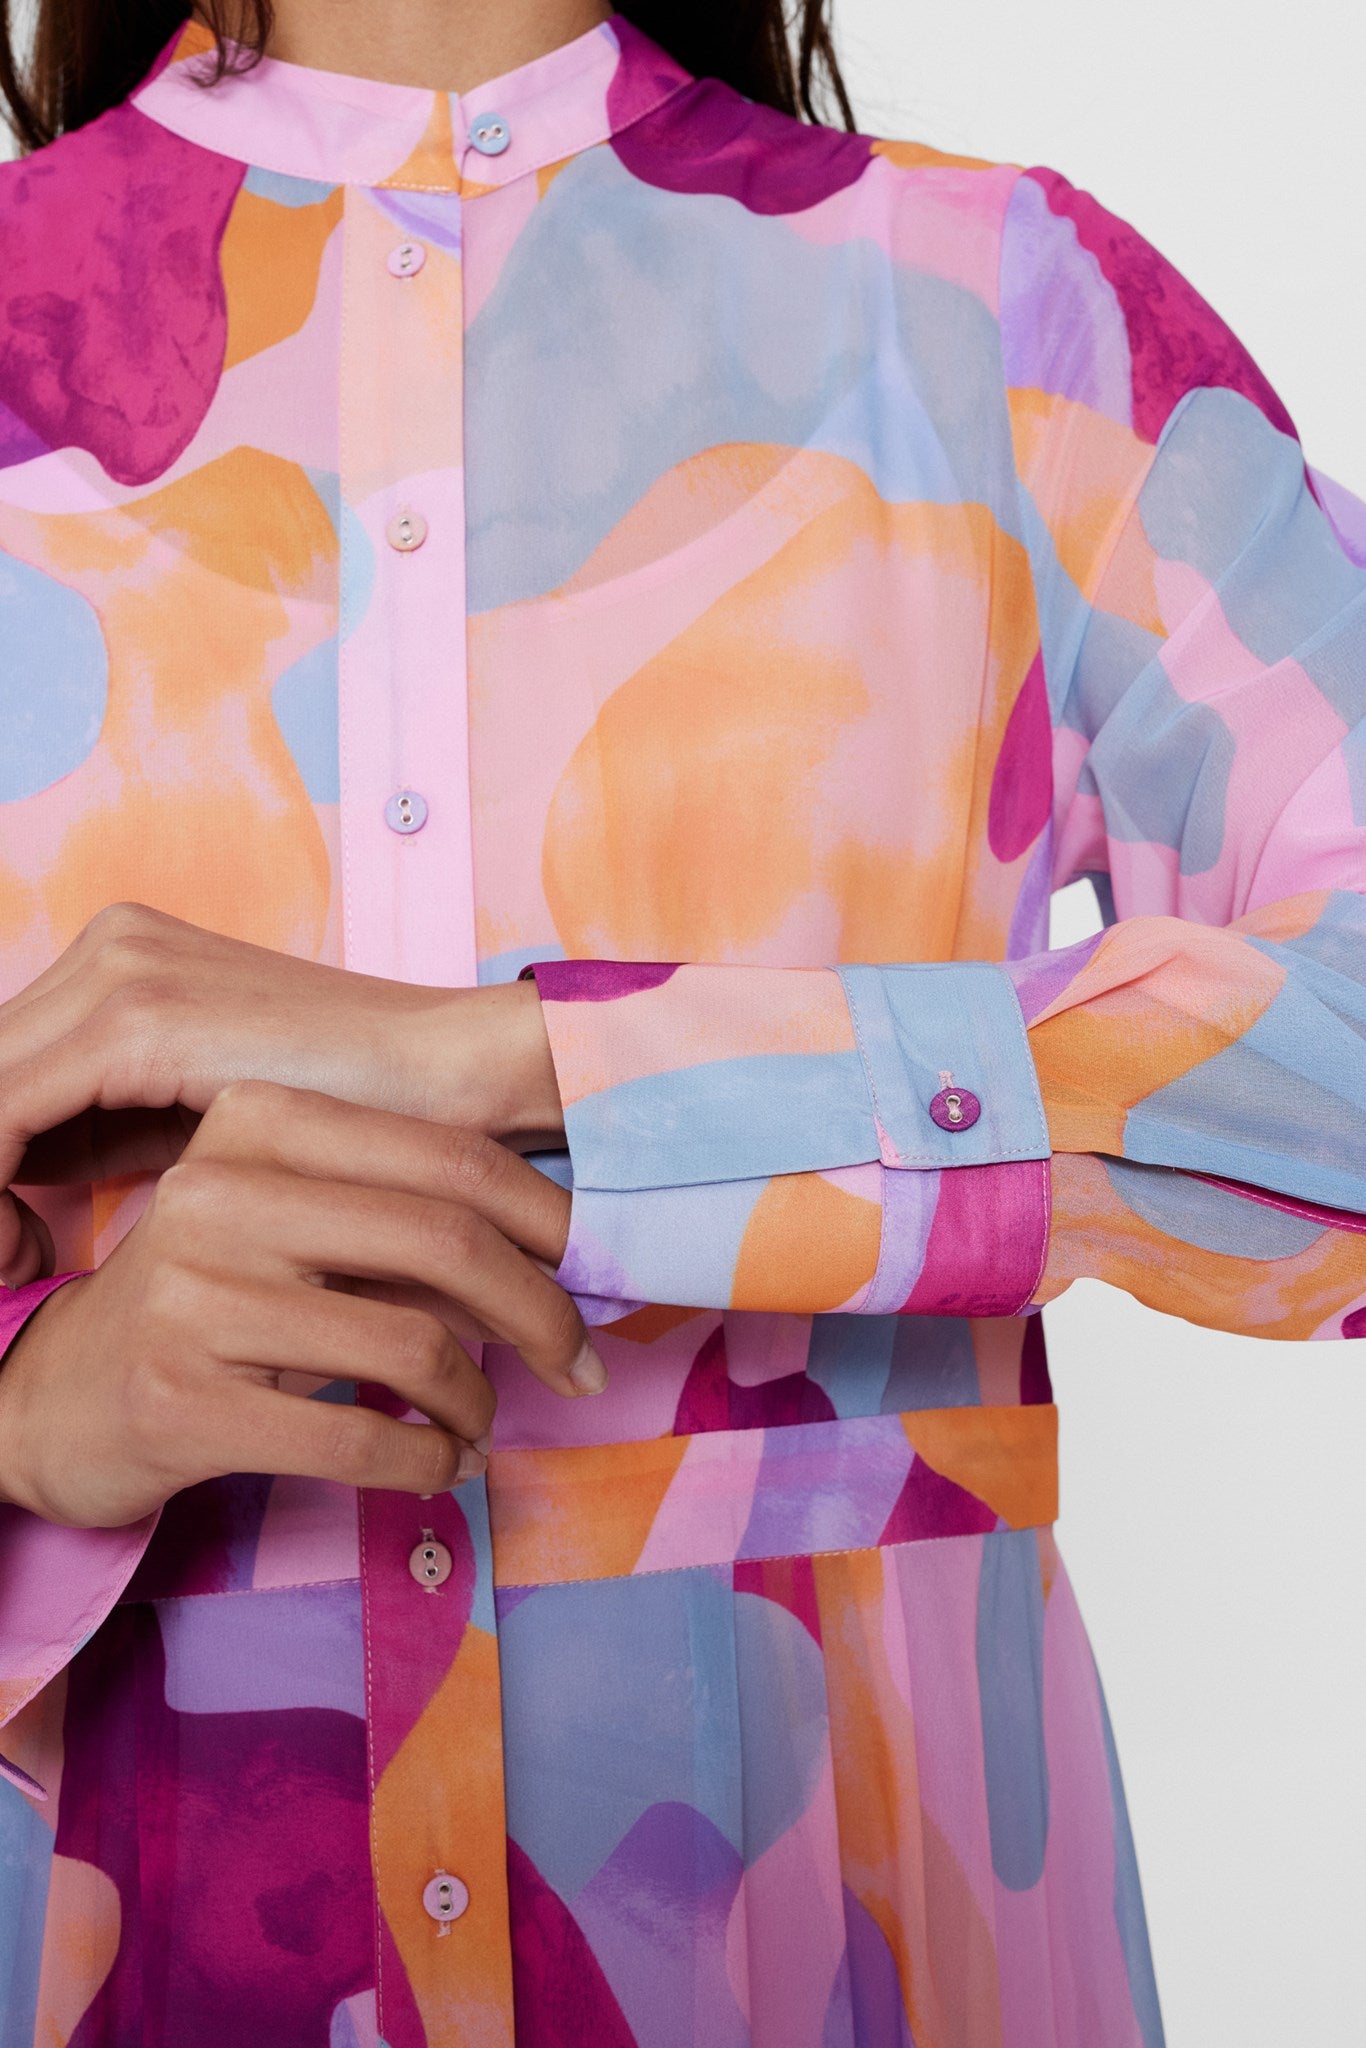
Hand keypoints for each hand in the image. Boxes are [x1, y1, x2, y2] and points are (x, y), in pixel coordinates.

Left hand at [0, 902, 563, 1283]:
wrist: (453, 1078)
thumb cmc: (353, 1115)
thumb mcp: (199, 1120)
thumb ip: (106, 1130)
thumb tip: (16, 1187)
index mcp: (122, 959)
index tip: (7, 1249)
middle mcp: (110, 946)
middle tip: (1, 1266)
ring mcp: (122, 969)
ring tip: (9, 1267)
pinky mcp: (138, 1017)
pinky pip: (1, 1110)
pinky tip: (24, 1250)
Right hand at [0, 1081, 598, 1528]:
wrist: (53, 1396)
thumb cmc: (205, 1303)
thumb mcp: (290, 1228)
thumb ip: (397, 1223)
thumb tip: (563, 1257)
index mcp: (255, 1122)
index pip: (449, 1159)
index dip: (548, 1221)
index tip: (598, 1269)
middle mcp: (216, 1192)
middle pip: (447, 1241)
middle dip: (543, 1313)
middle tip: (581, 1363)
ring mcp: (192, 1296)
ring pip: (413, 1346)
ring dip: (480, 1400)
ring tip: (484, 1421)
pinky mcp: (180, 1400)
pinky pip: (359, 1440)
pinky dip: (426, 1462)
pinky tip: (440, 1465)